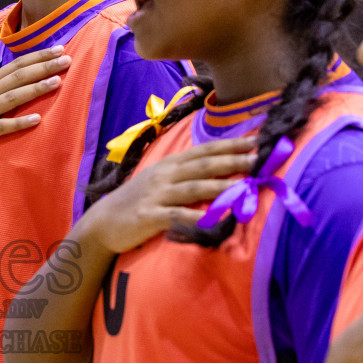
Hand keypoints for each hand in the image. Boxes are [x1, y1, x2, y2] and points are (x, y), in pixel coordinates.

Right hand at [0, 46, 70, 171]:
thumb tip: (22, 78)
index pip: (16, 64)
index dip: (38, 56)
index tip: (59, 48)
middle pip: (18, 76)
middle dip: (43, 66)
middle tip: (66, 59)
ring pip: (12, 97)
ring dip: (35, 88)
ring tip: (57, 82)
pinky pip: (2, 126)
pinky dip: (20, 122)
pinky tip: (37, 119)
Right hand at [80, 137, 257, 254]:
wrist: (103, 222)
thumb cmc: (137, 202)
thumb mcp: (160, 181)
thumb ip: (186, 176)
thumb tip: (220, 172)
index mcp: (171, 165)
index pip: (206, 150)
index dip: (231, 144)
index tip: (258, 140)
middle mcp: (165, 175)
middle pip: (204, 165)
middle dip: (233, 159)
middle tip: (260, 157)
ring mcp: (157, 195)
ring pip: (194, 187)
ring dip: (221, 185)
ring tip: (245, 185)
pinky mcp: (150, 216)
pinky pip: (177, 216)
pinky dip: (197, 217)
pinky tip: (214, 219)